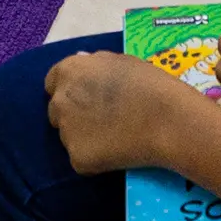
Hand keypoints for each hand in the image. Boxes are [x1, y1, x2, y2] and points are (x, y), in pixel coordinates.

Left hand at [44, 50, 211, 176]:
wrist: (168, 119)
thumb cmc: (150, 84)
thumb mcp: (120, 61)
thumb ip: (94, 63)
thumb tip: (80, 62)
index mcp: (67, 71)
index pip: (52, 83)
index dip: (71, 91)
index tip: (88, 100)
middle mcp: (59, 101)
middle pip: (57, 112)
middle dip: (74, 116)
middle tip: (103, 121)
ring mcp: (66, 132)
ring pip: (70, 137)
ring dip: (85, 137)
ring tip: (116, 138)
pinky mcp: (77, 158)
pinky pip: (82, 159)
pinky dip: (96, 159)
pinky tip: (119, 154)